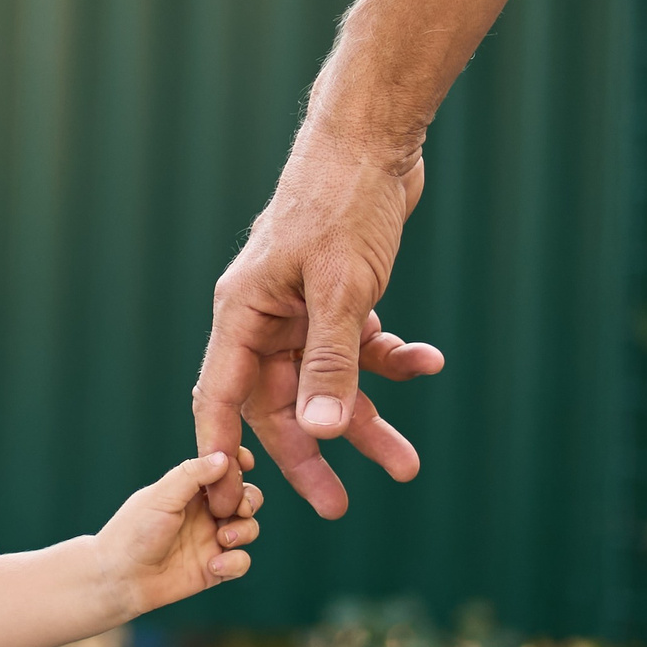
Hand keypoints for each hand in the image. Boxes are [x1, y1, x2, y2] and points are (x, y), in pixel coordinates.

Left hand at [98, 451, 265, 617]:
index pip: (222, 470)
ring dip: (244, 530)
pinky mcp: (214, 568)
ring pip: (248, 528)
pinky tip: (213, 566)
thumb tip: (223, 456)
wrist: (120, 577)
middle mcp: (203, 513)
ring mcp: (210, 540)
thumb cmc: (133, 531)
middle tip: (240, 508)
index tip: (247, 462)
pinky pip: (241, 561)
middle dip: (250, 499)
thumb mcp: (160, 497)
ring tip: (223, 539)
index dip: (238, 463)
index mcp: (189, 491)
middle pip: (244, 497)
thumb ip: (191, 476)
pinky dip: (235, 562)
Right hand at [194, 142, 444, 519]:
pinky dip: (392, 360)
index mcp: (242, 315)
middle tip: (339, 506)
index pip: (220, 398)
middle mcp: (263, 318)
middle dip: (315, 451)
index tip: (232, 503)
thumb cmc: (342, 204)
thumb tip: (322, 432)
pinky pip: (359, 348)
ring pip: (327, 382)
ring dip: (368, 418)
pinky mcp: (338, 297)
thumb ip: (330, 363)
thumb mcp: (342, 289)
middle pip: (279, 402)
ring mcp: (300, 309)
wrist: (373, 141)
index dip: (222, 452)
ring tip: (407, 462)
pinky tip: (427, 360)